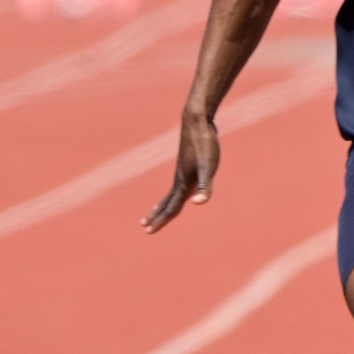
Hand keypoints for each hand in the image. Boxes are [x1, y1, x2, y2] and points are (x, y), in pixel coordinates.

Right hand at [141, 114, 218, 232]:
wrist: (197, 121)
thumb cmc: (204, 144)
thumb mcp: (208, 168)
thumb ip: (204, 187)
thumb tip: (198, 203)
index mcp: (183, 183)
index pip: (171, 208)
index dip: (162, 221)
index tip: (149, 232)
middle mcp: (181, 179)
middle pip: (168, 203)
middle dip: (157, 216)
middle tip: (146, 227)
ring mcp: (184, 171)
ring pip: (172, 193)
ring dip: (163, 204)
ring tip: (156, 210)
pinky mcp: (189, 164)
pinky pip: (180, 183)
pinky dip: (176, 191)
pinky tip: (180, 189)